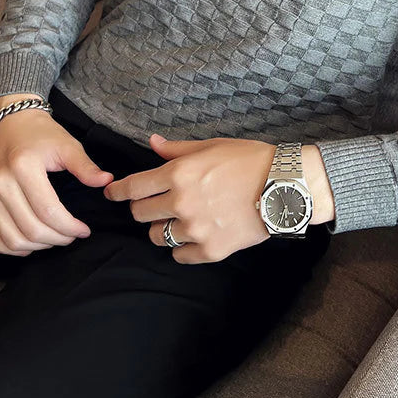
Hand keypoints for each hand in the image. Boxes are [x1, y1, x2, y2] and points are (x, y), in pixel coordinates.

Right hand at [0, 98, 112, 255]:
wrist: (7, 121)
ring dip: (38, 247)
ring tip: (56, 238)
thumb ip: (86, 167)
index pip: (48, 211)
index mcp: (23, 167)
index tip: (84, 230)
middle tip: (73, 235)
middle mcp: (0, 183)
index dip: (70, 227)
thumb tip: (107, 182)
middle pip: (31, 229)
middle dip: (58, 239)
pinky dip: (15, 248)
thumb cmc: (40, 133)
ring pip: (12, 240)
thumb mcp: (67, 144)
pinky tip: (33, 242)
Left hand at [102, 134, 334, 264]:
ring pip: (157, 236)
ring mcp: (196, 229)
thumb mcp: (212, 146)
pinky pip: (180, 255)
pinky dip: (183, 247)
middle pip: (141, 214)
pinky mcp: (211, 250)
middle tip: (157, 204)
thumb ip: (177, 149)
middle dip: (144, 208)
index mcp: (180, 174)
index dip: (118, 191)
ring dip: (163, 228)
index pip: (133, 187)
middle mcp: (182, 203)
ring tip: (179, 220)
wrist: (285, 186)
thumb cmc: (250, 160)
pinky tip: (194, 236)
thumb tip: (151, 143)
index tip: (112, 194)